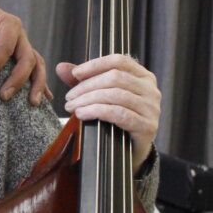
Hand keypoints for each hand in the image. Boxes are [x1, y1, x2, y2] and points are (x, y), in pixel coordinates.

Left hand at [0, 0, 50, 104]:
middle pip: (27, 59)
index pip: (7, 48)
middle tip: (4, 96)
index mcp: (10, 24)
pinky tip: (45, 99)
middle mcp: (21, 36)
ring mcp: (24, 46)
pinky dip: (41, 84)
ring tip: (33, 103)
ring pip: (37, 65)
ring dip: (37, 84)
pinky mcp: (22, 56)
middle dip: (17, 79)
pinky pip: (36, 70)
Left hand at [57, 54, 160, 169]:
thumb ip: (83, 80)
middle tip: (69, 97)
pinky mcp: (147, 126)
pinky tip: (82, 114)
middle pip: (115, 77)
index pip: (119, 61)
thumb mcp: (99, 95)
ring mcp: (151, 108)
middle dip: (87, 86)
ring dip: (88, 99)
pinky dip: (96, 111)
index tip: (75, 73)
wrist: (129, 151)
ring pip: (116, 95)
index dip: (95, 65)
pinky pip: (119, 113)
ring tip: (71, 107)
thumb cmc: (115, 119)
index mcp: (143, 76)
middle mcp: (151, 90)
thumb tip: (61, 67)